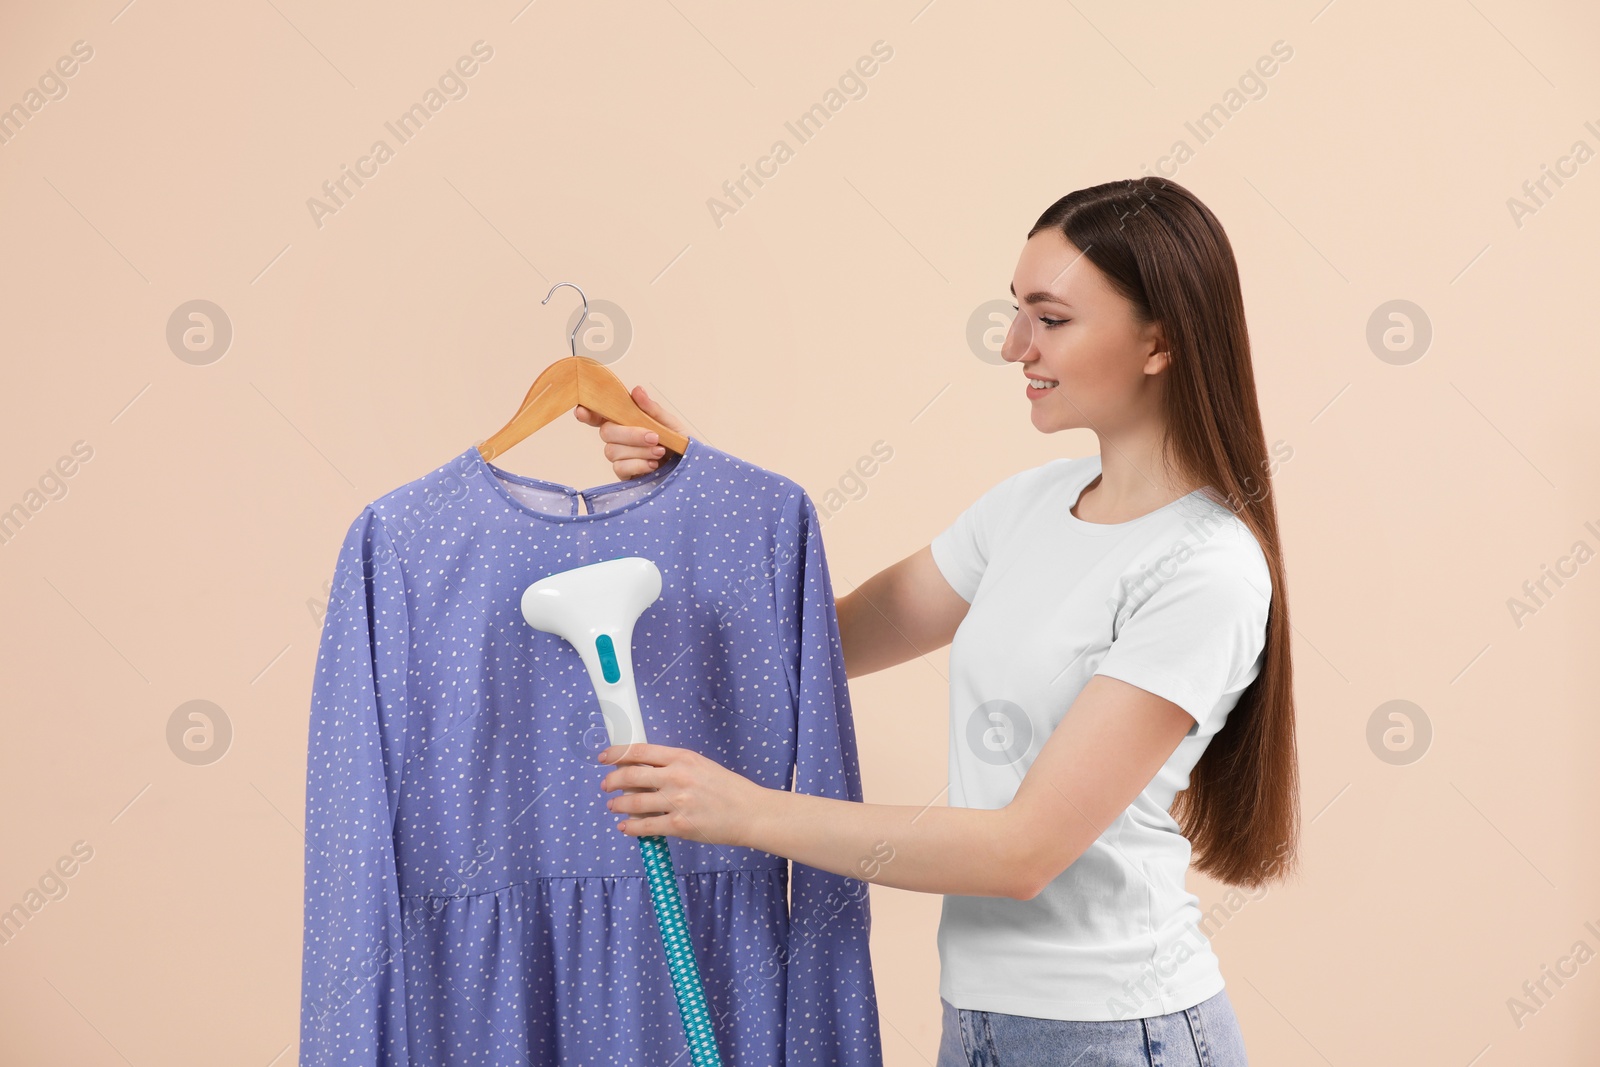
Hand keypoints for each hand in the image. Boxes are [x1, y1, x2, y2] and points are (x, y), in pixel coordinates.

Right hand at [573, 386, 688, 480]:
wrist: (692, 467)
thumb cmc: (681, 444)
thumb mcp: (670, 423)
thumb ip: (652, 409)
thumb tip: (636, 391)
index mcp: (628, 420)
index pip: (601, 414)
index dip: (589, 412)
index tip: (582, 411)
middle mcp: (621, 438)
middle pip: (606, 432)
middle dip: (630, 434)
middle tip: (654, 436)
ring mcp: (621, 457)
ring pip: (612, 451)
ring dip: (638, 451)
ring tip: (660, 451)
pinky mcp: (625, 475)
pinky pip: (619, 468)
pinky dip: (638, 465)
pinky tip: (653, 465)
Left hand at [597, 742, 764, 847]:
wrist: (749, 812)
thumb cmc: (727, 789)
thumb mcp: (700, 766)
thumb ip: (673, 766)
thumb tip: (642, 770)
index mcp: (682, 758)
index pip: (640, 751)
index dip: (617, 753)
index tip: (605, 757)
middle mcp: (677, 777)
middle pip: (630, 775)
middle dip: (612, 781)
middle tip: (606, 786)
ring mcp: (677, 802)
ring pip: (633, 802)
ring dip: (618, 804)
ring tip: (614, 806)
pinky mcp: (678, 825)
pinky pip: (645, 826)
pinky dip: (631, 827)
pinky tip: (625, 827)